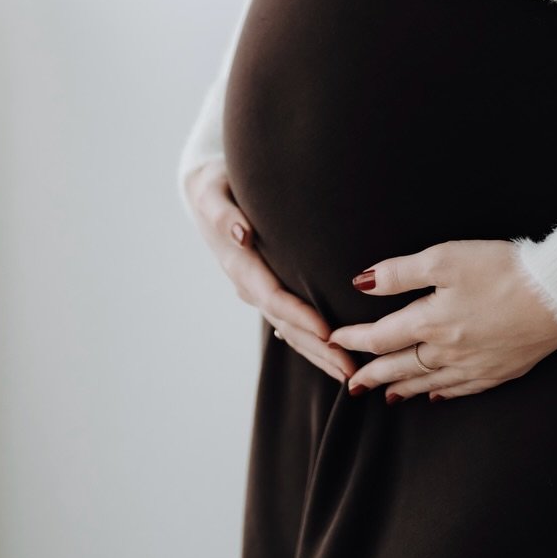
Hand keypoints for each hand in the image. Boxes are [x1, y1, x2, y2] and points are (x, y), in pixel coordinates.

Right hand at [183, 158, 358, 385]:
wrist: (206, 191)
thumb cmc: (214, 185)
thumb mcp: (212, 192)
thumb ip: (224, 214)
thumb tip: (243, 234)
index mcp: (238, 264)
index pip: (273, 297)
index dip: (300, 316)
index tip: (328, 332)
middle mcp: (248, 284)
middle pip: (286, 324)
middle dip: (317, 347)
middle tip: (351, 369)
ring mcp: (257, 290)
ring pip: (289, 329)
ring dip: (317, 352)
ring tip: (349, 372)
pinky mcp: (267, 287)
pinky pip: (289, 319)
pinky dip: (310, 339)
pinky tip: (331, 354)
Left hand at [327, 239, 556, 402]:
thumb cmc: (501, 269)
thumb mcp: (445, 258)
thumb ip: (400, 273)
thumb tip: (361, 283)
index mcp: (430, 322)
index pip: (381, 336)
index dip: (354, 339)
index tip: (335, 340)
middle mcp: (446, 352)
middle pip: (399, 366)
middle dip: (372, 374)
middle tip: (351, 384)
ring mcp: (474, 366)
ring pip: (427, 383)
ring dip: (402, 388)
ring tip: (385, 395)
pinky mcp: (499, 371)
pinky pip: (460, 390)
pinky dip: (441, 393)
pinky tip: (435, 395)